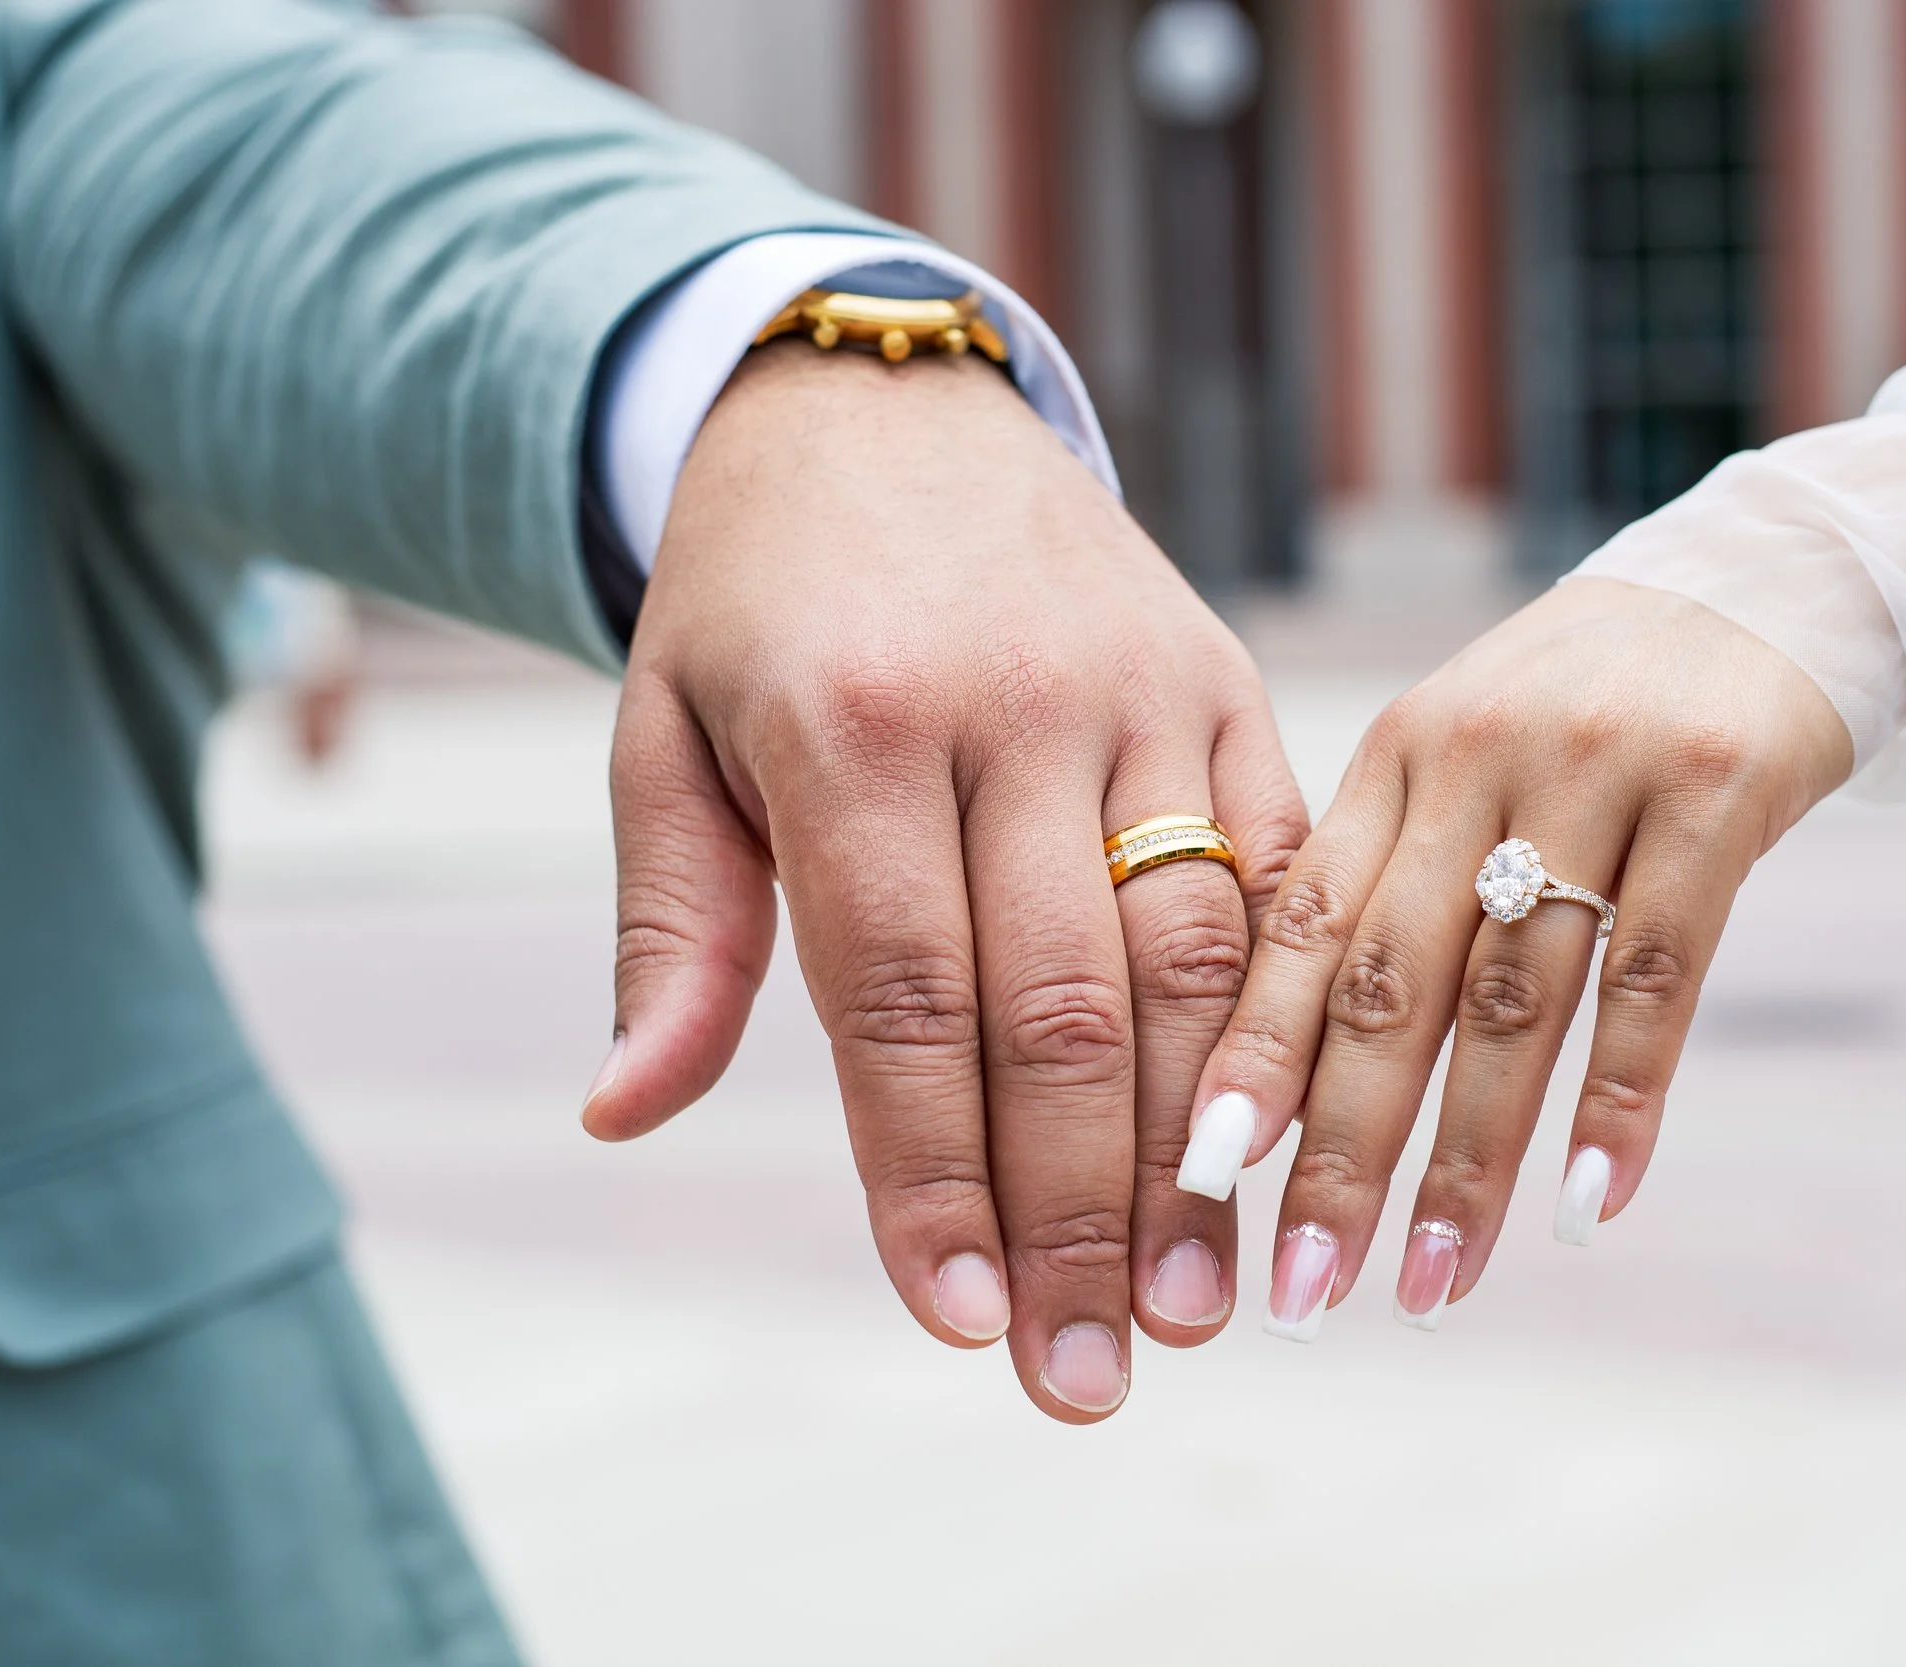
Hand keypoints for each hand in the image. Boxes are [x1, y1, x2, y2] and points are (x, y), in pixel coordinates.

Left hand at [580, 343, 1306, 1420]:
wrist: (884, 409)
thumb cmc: (757, 603)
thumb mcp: (663, 734)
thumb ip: (678, 928)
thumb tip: (626, 1116)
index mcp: (850, 720)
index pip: (904, 1000)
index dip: (935, 1178)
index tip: (963, 1328)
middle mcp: (1012, 707)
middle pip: (1065, 1008)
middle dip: (1079, 1215)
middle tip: (1091, 1377)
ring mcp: (1139, 693)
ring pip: (1192, 959)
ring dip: (1200, 1153)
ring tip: (1197, 1307)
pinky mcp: (1224, 686)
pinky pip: (1275, 874)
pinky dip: (1279, 1020)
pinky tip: (1277, 1146)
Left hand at [1185, 579, 1849, 1335]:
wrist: (1783, 571)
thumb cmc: (1596, 701)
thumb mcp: (1471, 752)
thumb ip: (1392, 879)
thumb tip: (1290, 1072)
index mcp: (1398, 754)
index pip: (1301, 925)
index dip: (1248, 1057)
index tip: (1194, 1185)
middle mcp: (1478, 755)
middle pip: (1392, 984)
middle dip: (1340, 1151)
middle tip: (1302, 1295)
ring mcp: (1600, 771)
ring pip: (1518, 999)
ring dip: (1472, 1159)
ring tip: (1433, 1284)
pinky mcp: (1720, 791)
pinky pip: (1660, 976)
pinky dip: (1620, 1101)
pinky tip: (1591, 1208)